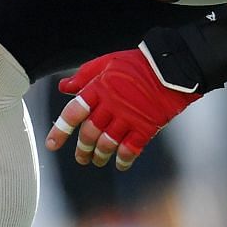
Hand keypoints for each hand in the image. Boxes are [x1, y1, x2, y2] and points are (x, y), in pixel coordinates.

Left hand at [47, 46, 197, 169]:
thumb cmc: (139, 63)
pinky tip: (120, 164)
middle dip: (82, 149)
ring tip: (97, 160)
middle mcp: (111, 105)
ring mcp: (129, 117)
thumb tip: (65, 87)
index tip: (52, 144)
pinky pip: (130, 149)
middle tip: (81, 158)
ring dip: (99, 156)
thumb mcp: (108, 62)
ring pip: (107, 144)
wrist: (173, 67)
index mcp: (99, 88)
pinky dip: (123, 160)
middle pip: (89, 133)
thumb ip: (84, 75)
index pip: (74, 112)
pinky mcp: (146, 126)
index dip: (60, 130)